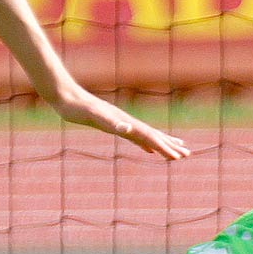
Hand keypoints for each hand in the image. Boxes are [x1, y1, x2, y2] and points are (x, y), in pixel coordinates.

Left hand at [47, 86, 189, 159]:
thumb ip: (111, 122)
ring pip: (147, 136)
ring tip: (176, 149)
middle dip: (170, 146)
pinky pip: (135, 138)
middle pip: (154, 136)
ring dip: (161, 144)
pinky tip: (148, 150)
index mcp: (126, 123)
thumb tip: (128, 128)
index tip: (179, 157)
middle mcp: (127, 122)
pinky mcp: (114, 126)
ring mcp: (122, 123)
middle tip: (187, 154)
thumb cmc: (78, 108)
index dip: (164, 148)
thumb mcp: (93, 117)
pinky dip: (145, 144)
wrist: (66, 97)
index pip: (150, 137)